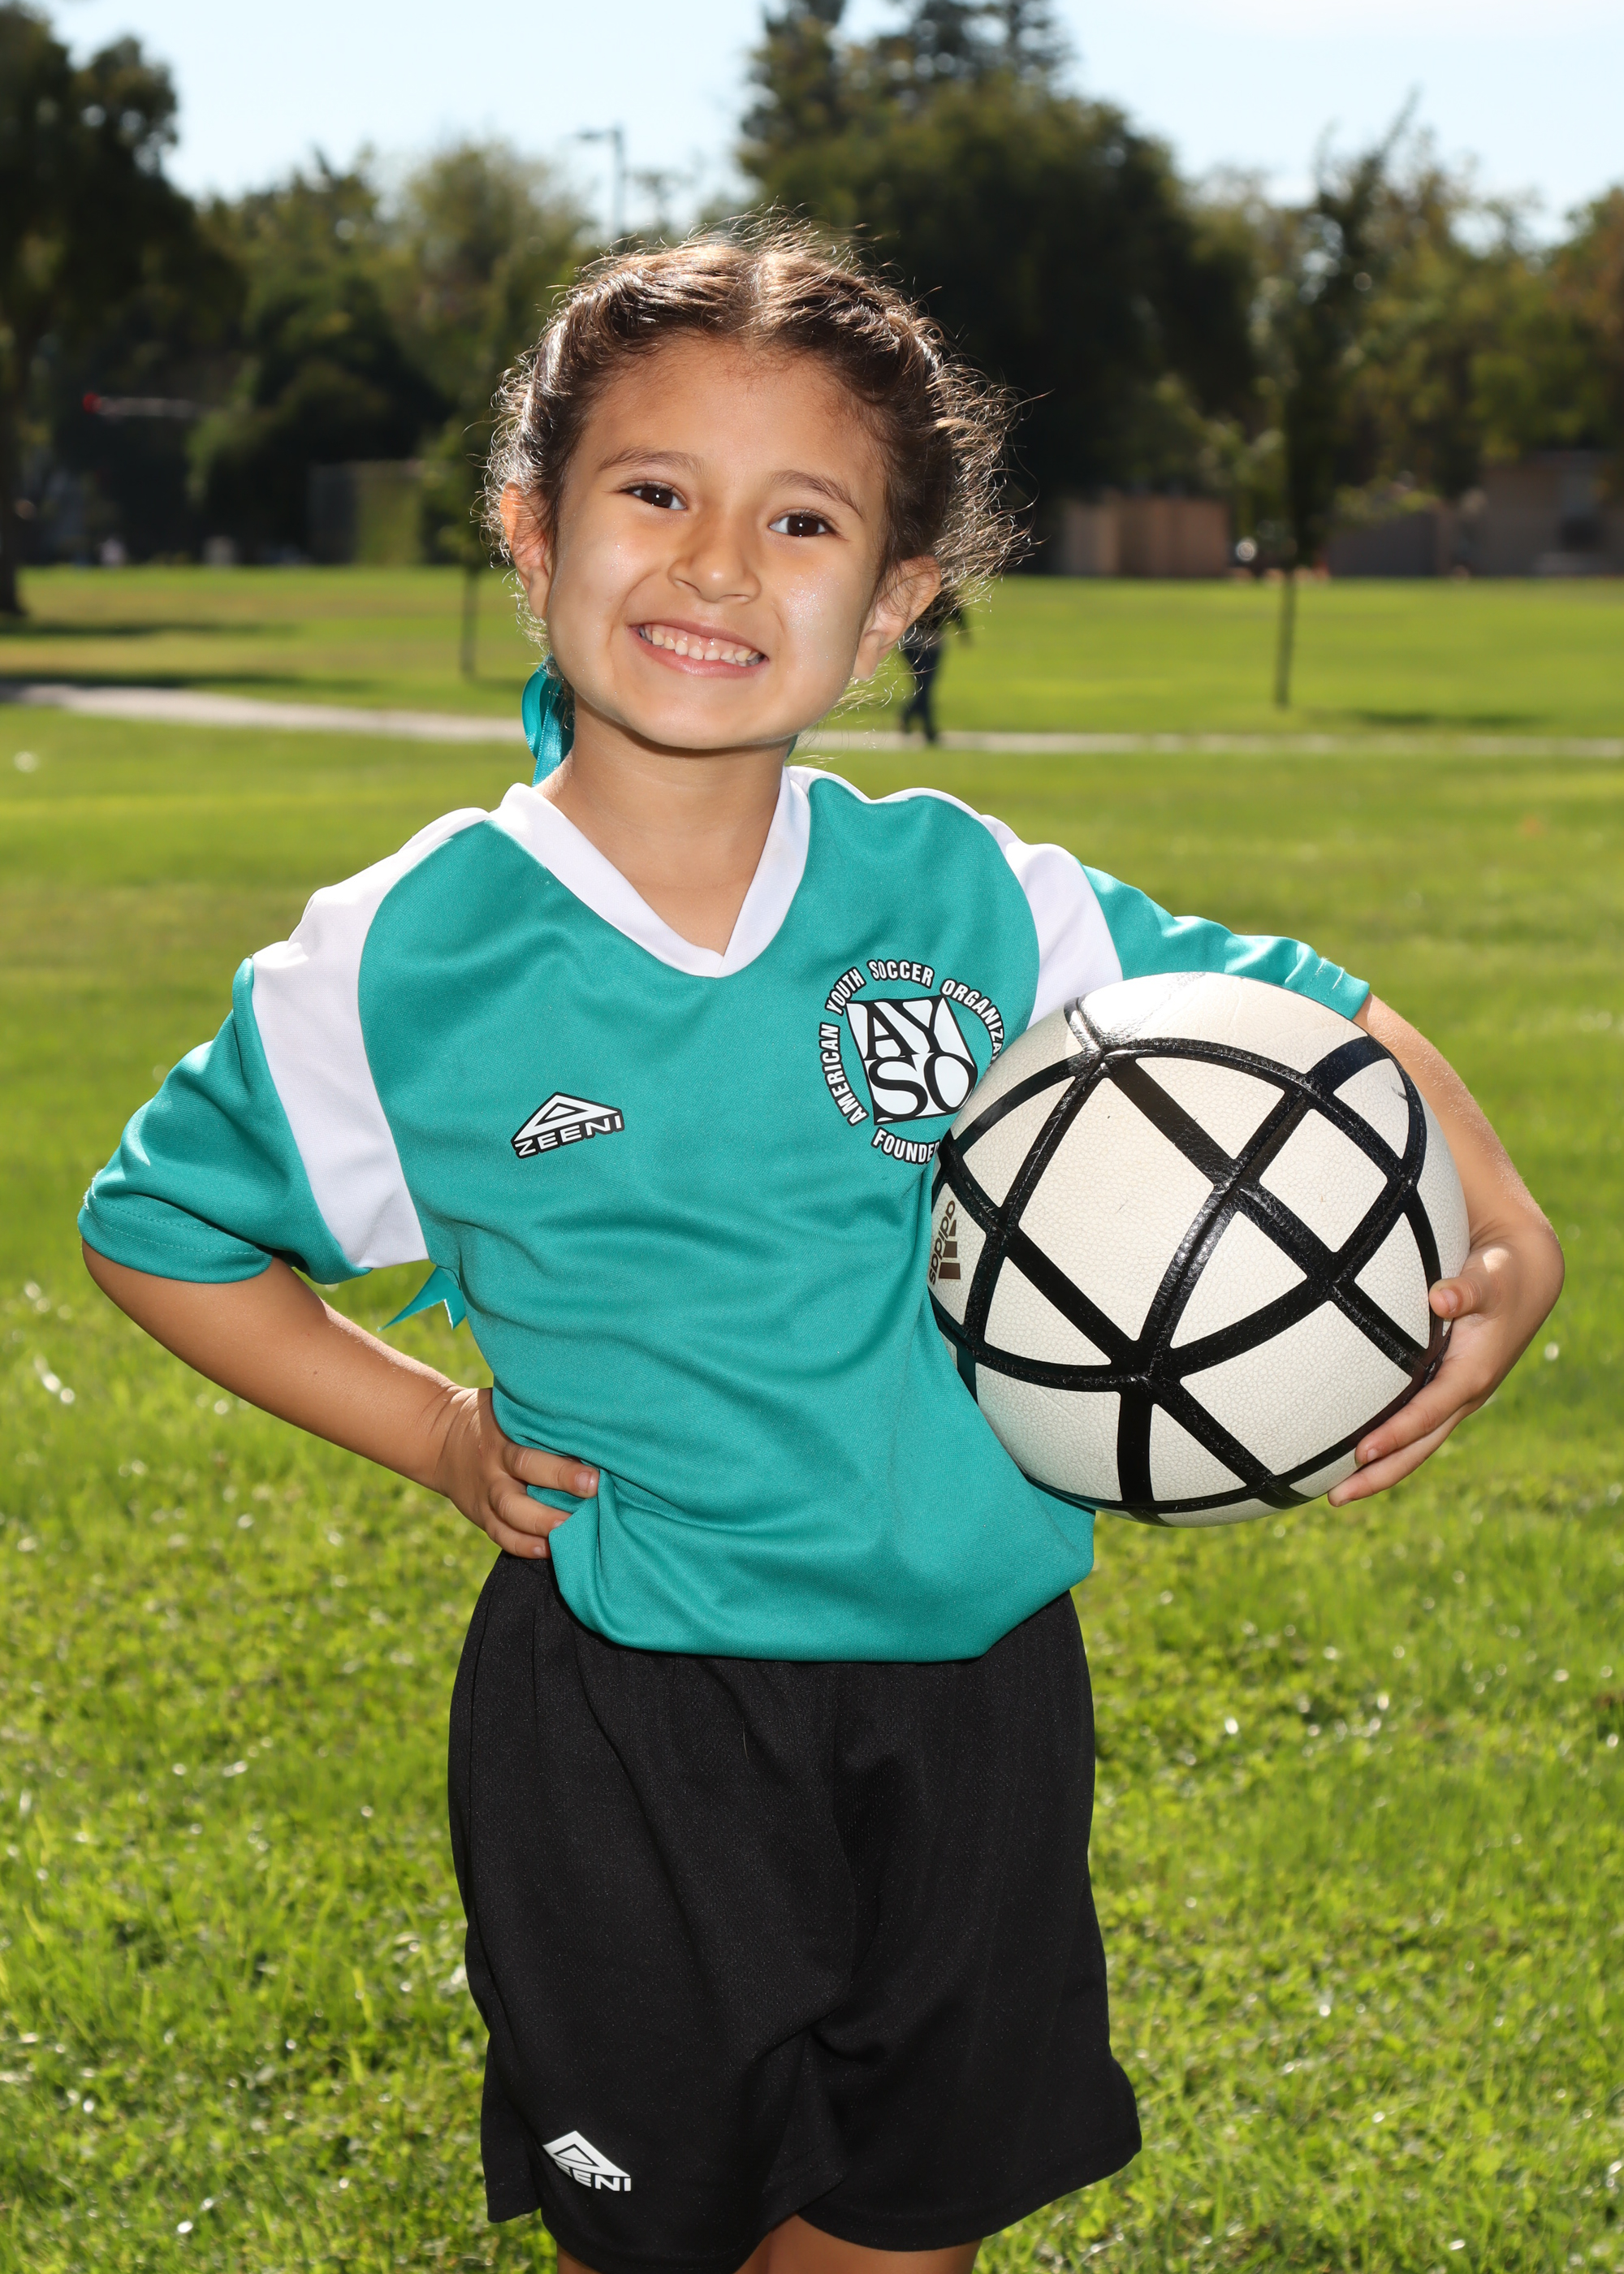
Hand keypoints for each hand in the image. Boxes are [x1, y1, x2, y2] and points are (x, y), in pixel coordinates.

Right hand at [430, 1386, 598, 1558]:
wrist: (438, 1438)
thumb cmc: (493, 1419)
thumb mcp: (509, 1409)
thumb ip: (539, 1417)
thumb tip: (589, 1417)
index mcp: (502, 1438)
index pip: (532, 1451)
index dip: (562, 1465)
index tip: (595, 1474)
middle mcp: (494, 1466)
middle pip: (525, 1475)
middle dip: (561, 1484)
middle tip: (594, 1491)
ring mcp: (486, 1493)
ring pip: (511, 1513)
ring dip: (543, 1523)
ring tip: (574, 1530)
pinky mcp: (481, 1515)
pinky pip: (500, 1535)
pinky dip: (522, 1546)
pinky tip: (547, 1551)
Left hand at [1327, 1217, 1563, 1505]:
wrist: (1524, 1283)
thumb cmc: (1500, 1276)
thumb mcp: (1490, 1278)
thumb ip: (1466, 1289)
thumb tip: (1442, 1297)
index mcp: (1472, 1375)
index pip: (1428, 1413)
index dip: (1396, 1434)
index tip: (1361, 1452)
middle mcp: (1462, 1396)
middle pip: (1419, 1447)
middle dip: (1379, 1475)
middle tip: (1335, 1497)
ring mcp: (1452, 1398)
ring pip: (1414, 1445)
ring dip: (1377, 1471)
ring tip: (1333, 1493)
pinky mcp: (1442, 1392)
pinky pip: (1411, 1428)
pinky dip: (1385, 1448)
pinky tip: (1346, 1457)